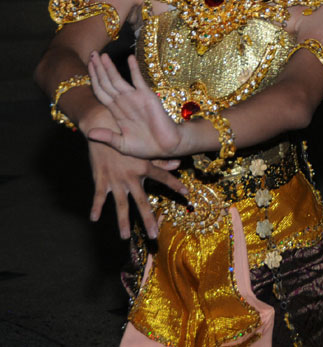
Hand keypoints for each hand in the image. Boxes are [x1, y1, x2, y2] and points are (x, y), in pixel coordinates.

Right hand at [83, 109, 185, 239]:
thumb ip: (160, 159)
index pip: (163, 178)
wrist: (103, 127)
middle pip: (142, 202)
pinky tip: (94, 219)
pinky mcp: (101, 179)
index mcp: (144, 167)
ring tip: (124, 237)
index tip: (186, 194)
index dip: (175, 185)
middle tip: (154, 235)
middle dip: (148, 220)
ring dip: (123, 222)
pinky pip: (99, 197)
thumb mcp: (143, 148)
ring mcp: (116, 180)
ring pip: (121, 205)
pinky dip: (96, 207)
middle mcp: (132, 177)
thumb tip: (178, 164)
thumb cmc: (126, 137)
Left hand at [87, 53, 183, 158]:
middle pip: (106, 82)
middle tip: (92, 53)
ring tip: (102, 55)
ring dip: (109, 67)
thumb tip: (89, 132)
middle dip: (97, 68)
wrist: (167, 147)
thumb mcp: (122, 144)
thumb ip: (107, 137)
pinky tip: (130, 58)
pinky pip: (139, 80)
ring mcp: (135, 98)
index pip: (100, 91)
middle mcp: (124, 101)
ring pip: (117, 80)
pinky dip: (134, 69)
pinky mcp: (147, 97)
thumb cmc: (146, 146)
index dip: (93, 79)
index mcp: (116, 111)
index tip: (87, 67)